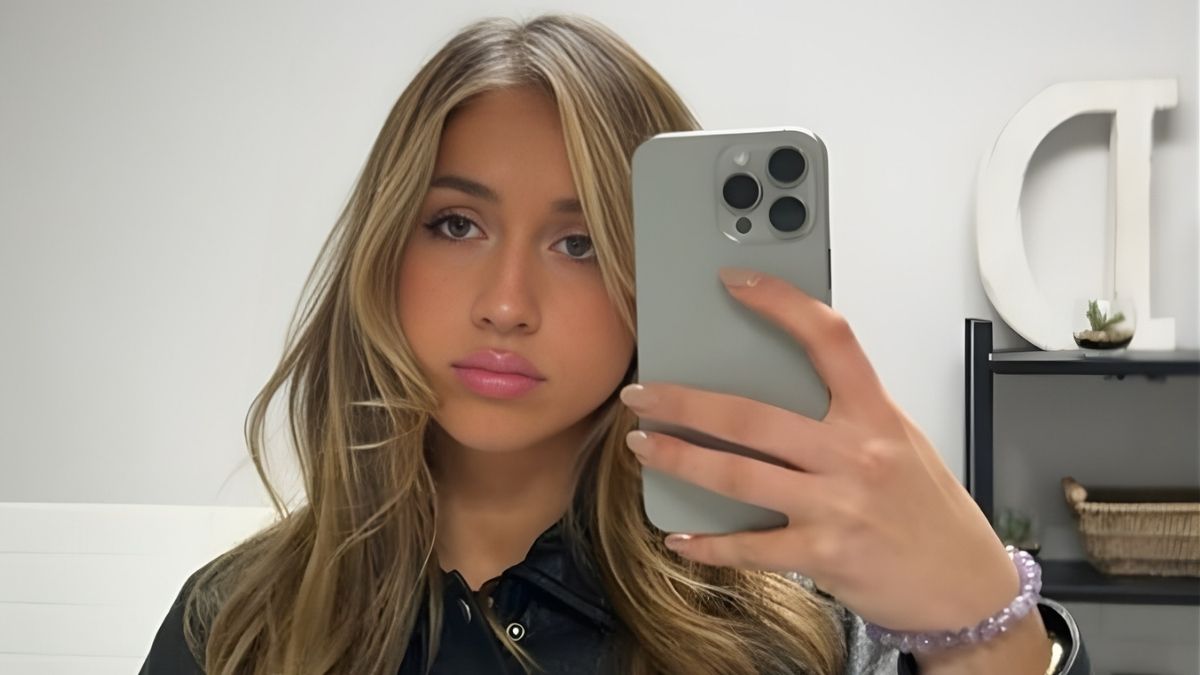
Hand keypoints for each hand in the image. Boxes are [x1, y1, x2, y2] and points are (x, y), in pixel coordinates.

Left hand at [619, 266, 1019, 633]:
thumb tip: (781, 387)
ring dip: (679, 460)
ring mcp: (837, 505)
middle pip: (752, 415)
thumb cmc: (928, 511)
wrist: (965, 587)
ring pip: (736, 476)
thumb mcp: (900, 442)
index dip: (781, 303)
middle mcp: (854, 454)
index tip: (736, 283)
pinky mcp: (824, 553)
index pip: (829, 339)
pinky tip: (680, 537)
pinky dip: (709, 546)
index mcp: (875, 415)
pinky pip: (750, 547)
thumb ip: (847, 414)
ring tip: (643, 446)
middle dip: (684, 403)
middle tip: (643, 394)